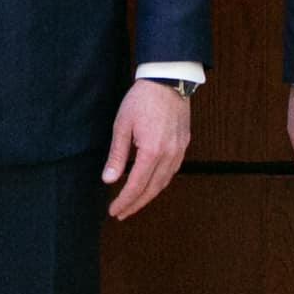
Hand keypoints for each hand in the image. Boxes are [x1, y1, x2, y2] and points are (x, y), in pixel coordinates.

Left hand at [102, 80, 191, 219]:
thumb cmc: (142, 100)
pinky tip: (151, 183)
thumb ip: (117, 154)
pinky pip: (172, 171)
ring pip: (164, 182)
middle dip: (136, 204)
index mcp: (152, 151)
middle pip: (152, 189)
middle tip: (121, 213)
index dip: (124, 201)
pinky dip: (160, 182)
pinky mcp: (184, 144)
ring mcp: (179, 150)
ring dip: (148, 195)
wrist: (168, 80)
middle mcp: (169, 155)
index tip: (114, 211)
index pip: (137, 186)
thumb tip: (109, 179)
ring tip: (134, 202)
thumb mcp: (122, 125)